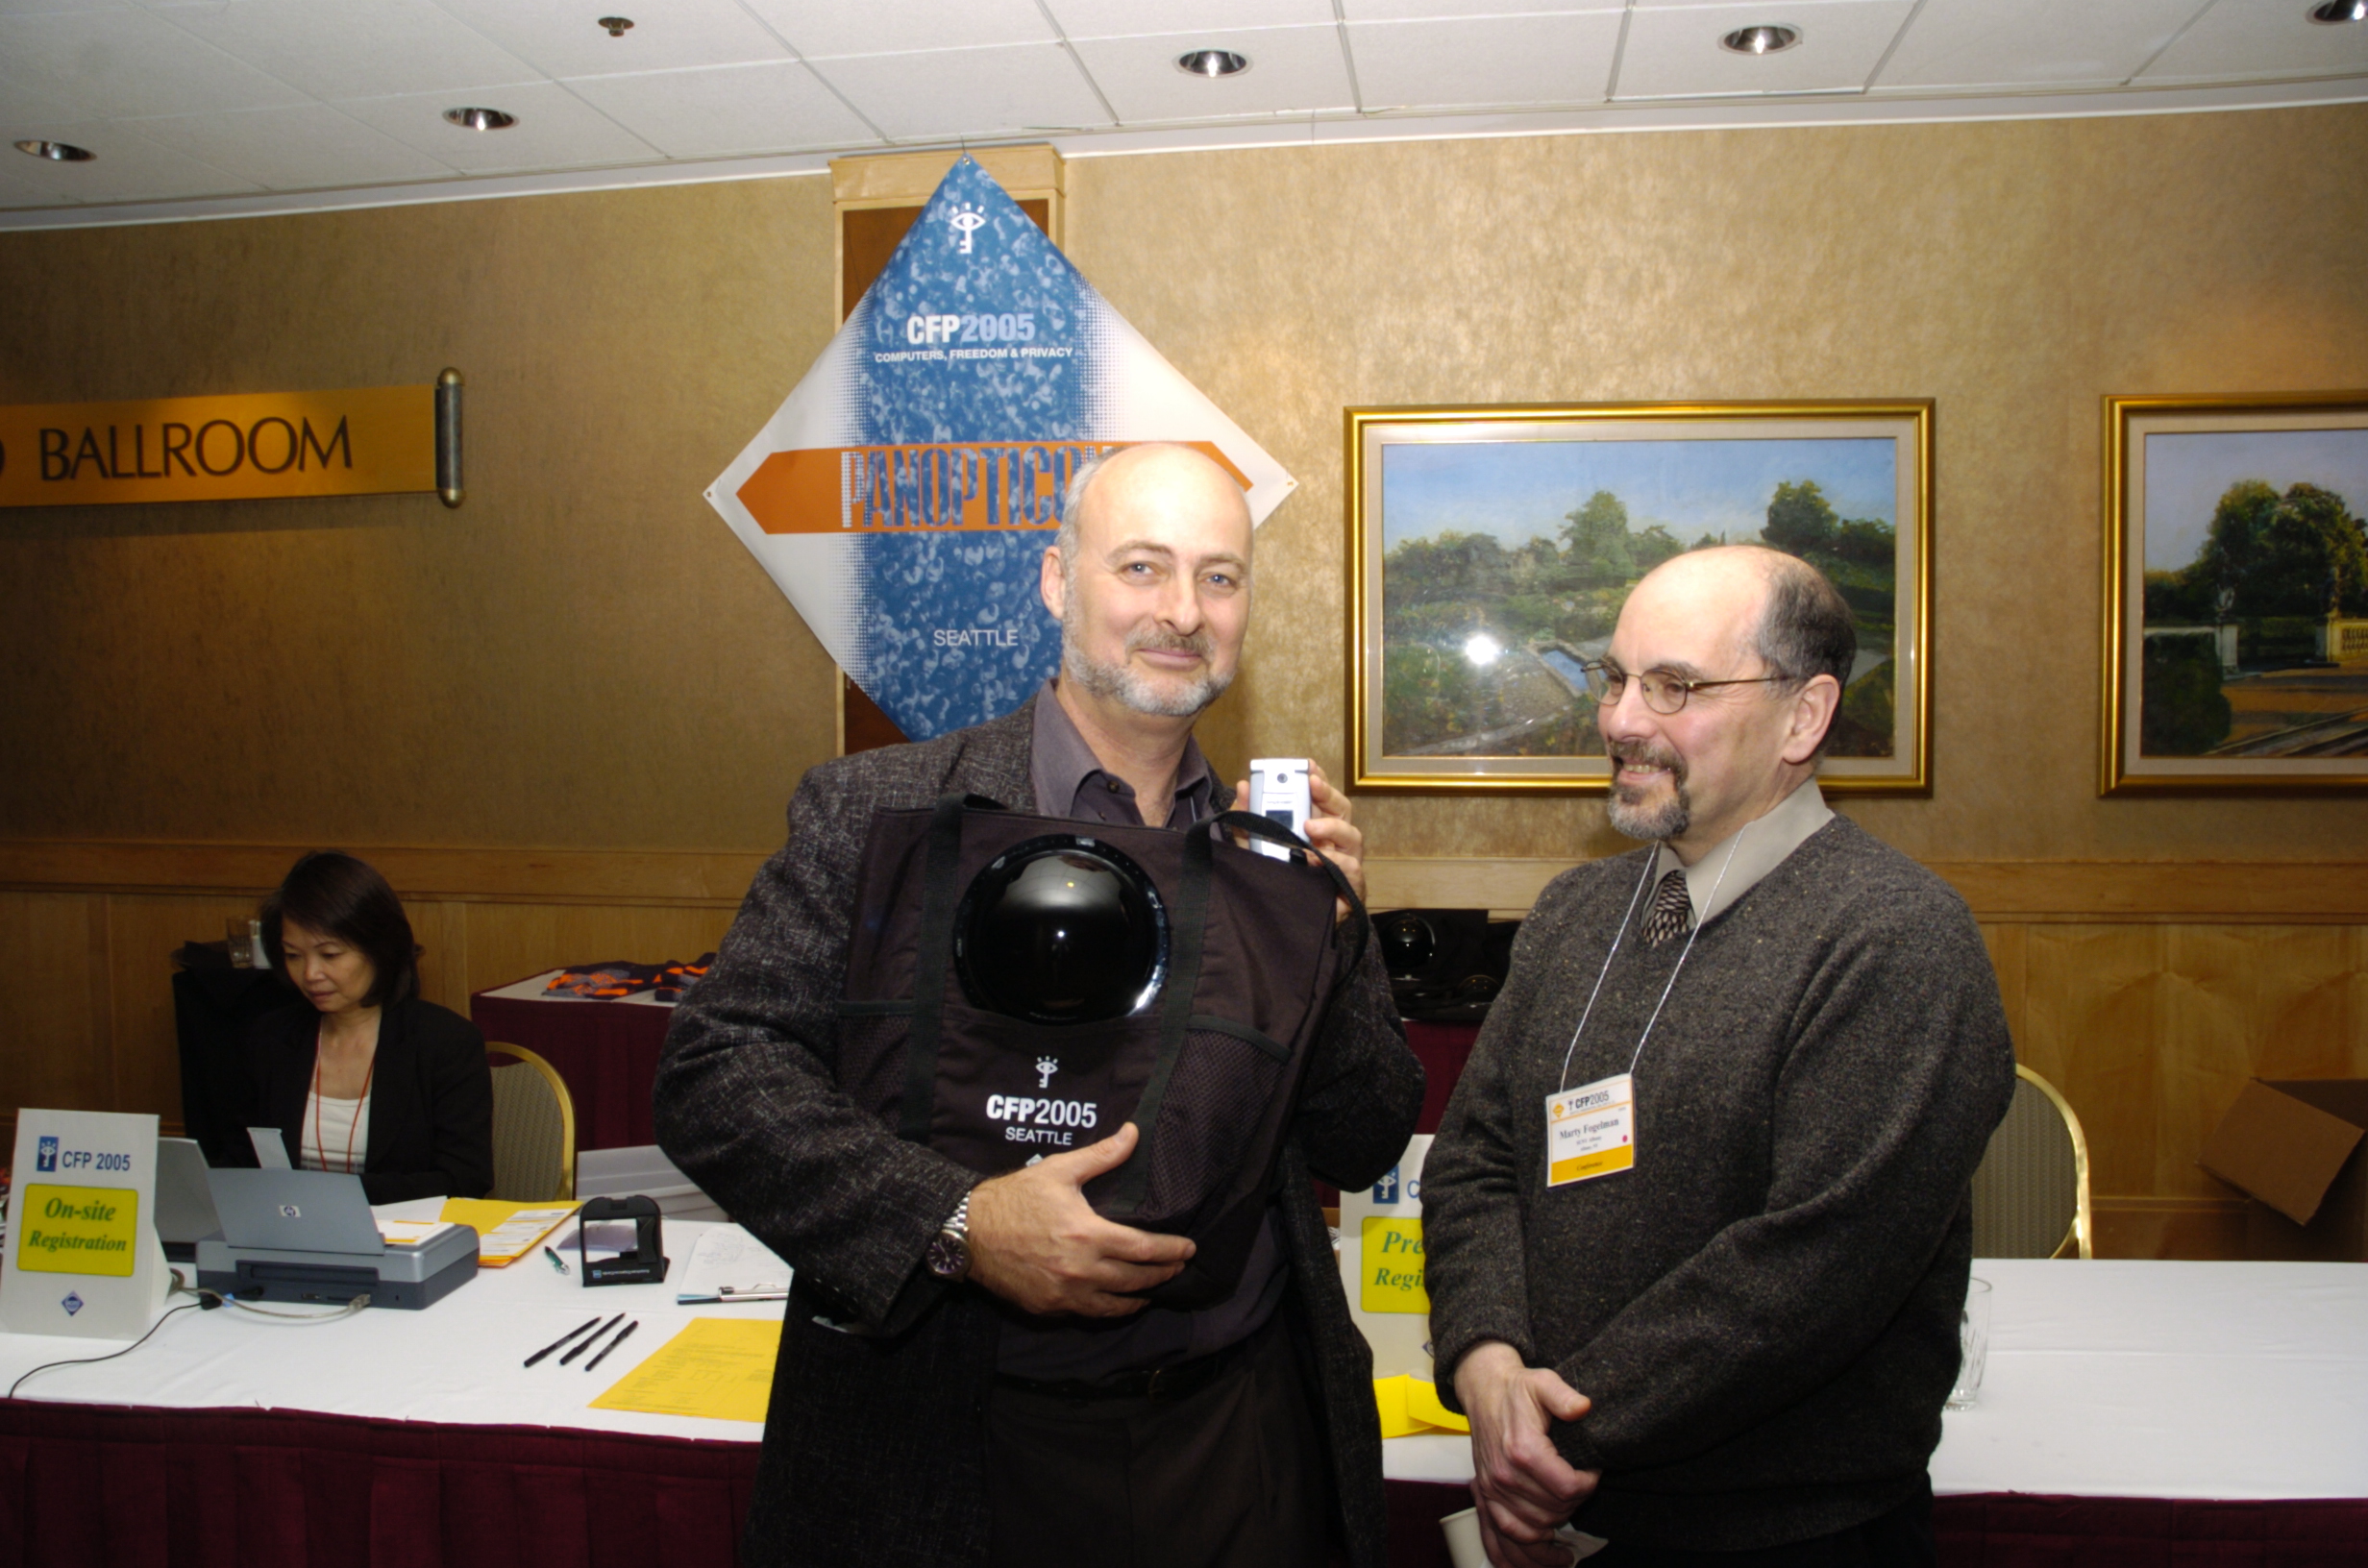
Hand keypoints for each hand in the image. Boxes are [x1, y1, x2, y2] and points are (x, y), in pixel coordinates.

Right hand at [964, 1122, 1194, 1316]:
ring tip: (1154, 1288)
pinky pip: (1089, 1313)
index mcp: (1088, 1235)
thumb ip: (1101, 1156)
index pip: (1144, 1249)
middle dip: (1163, 1275)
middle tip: (1178, 1268)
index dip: (1171, 1251)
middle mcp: (1081, 1270)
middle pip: (1136, 1280)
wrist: (968, 1232)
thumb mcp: (1059, 1170)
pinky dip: (1109, 1308)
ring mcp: (1064, 1294)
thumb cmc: (1014, 1198)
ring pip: (1115, 1305)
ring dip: (1140, 1297)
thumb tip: (1133, 1133)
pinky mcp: (1049, 1307)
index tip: (1188, 1249)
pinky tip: (1117, 1301)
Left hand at [1232, 761, 1364, 920]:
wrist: (1284, 929)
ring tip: (1309, 827)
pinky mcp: (1350, 890)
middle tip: (1311, 785)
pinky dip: (1337, 864)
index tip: (1308, 766)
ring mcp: (1345, 865)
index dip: (1319, 779)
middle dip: (1328, 794)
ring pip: (1353, 837)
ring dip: (1333, 827)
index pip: (1323, 798)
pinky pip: (1353, 872)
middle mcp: (1334, 843)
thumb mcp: (1255, 849)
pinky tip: (1317, 860)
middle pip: (1343, 810)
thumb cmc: (1278, 884)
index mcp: (1316, 830)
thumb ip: (1248, 820)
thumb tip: (1243, 787)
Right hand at [1454, 1341, 1599, 1566]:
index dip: (1588, 1484)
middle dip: (1574, 1504)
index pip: (1567, 1487)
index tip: (1593, 1473)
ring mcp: (1491, 1489)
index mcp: (1523, 1450)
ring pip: (1530, 1530)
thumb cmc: (1516, 1389)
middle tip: (1581, 1489)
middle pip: (1552, 1510)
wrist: (1484, 1390)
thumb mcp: (1544, 1383)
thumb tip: (1583, 1408)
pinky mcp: (1484, 1495)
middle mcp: (1504, 1475)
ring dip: (1553, 1531)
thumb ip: (1564, 1396)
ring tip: (1569, 1532)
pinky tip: (1542, 1549)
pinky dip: (1521, 1550)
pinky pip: (1501, 1535)